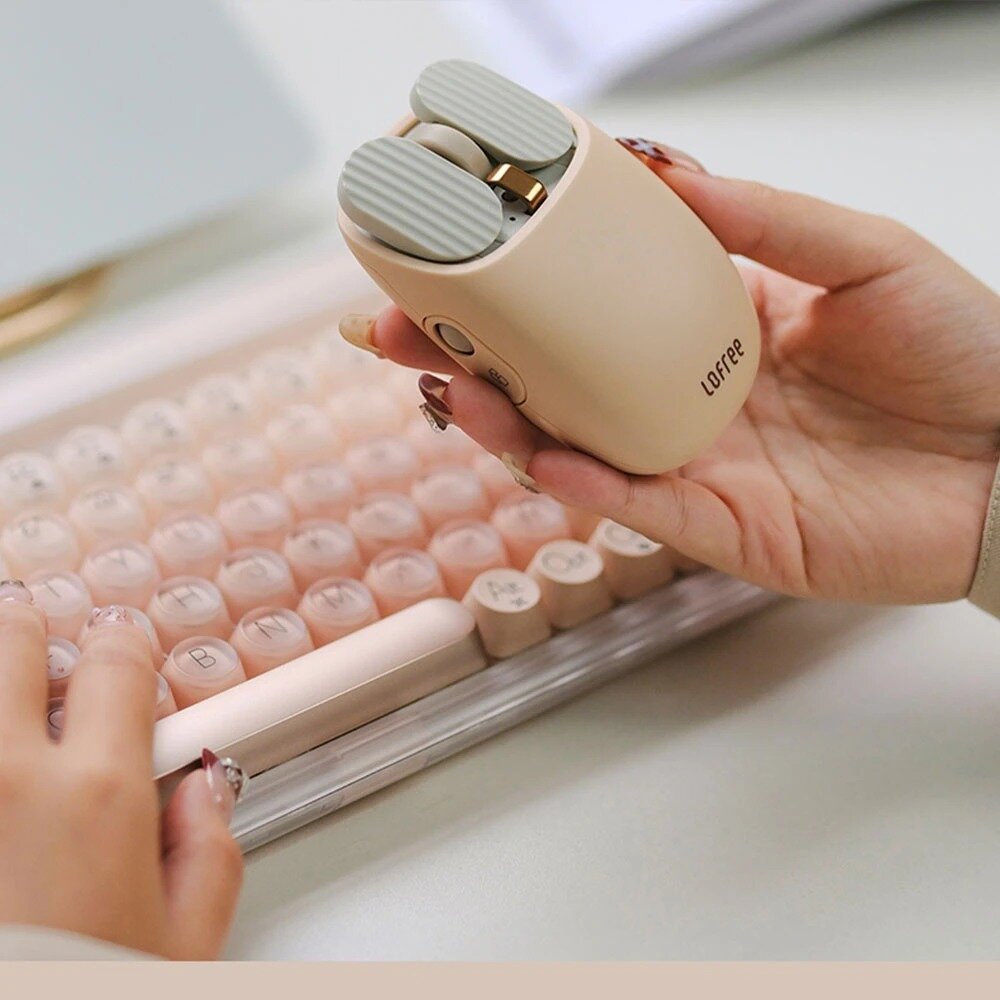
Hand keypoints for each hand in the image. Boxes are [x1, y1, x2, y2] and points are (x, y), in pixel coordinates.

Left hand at [0, 589, 243, 958]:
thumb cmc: (80, 997)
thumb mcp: (182, 948)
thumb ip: (210, 855)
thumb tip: (201, 794)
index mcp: (96, 794)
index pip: (118, 663)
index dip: (124, 644)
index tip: (120, 650)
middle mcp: (5, 777)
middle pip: (12, 643)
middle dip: (28, 634)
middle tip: (32, 642)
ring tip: (0, 688)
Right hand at [346, 144, 999, 602]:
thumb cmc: (963, 352)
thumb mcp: (860, 252)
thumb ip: (759, 219)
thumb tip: (663, 169)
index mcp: (719, 328)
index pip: (597, 305)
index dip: (526, 284)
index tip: (458, 252)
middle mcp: (692, 398)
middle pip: (561, 380)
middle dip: (475, 357)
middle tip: (395, 331)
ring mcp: (701, 465)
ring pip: (579, 446)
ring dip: (507, 421)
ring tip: (452, 389)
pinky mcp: (724, 529)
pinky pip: (637, 505)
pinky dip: (583, 482)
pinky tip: (538, 453)